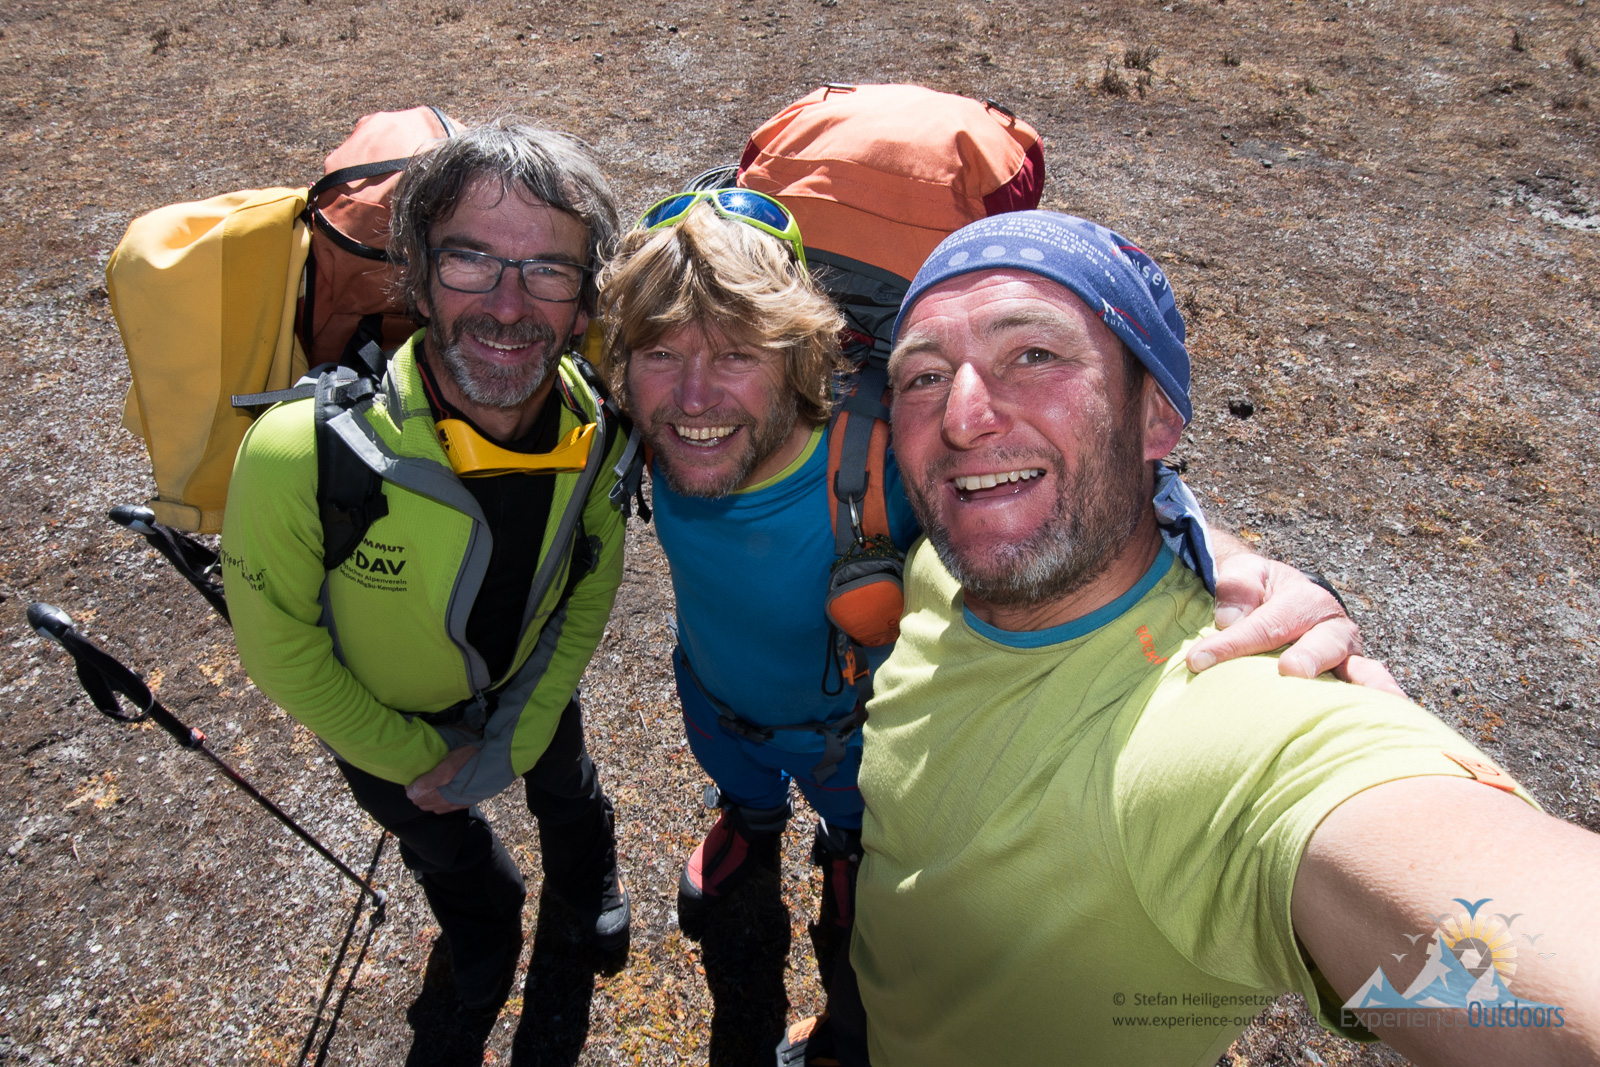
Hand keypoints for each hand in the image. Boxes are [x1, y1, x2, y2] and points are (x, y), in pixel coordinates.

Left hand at [406, 745, 478, 813]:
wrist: (498, 762)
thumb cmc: (471, 760)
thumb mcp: (448, 765)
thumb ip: (429, 781)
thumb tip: (410, 794)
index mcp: (443, 796)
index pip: (417, 798)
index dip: (411, 787)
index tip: (411, 777)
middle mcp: (450, 803)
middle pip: (425, 804)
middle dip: (419, 793)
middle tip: (419, 779)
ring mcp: (459, 803)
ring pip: (436, 806)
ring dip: (429, 798)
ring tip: (429, 784)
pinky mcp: (467, 801)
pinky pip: (447, 807)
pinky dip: (440, 801)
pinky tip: (443, 792)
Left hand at [1185, 554, 1406, 695]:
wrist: (1283, 597)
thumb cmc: (1256, 591)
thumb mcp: (1242, 575)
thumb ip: (1236, 588)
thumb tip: (1230, 619)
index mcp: (1302, 599)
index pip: (1265, 624)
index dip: (1232, 643)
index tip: (1198, 660)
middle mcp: (1332, 628)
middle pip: (1322, 644)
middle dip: (1308, 657)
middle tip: (1291, 671)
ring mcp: (1348, 658)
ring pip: (1362, 672)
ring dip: (1364, 689)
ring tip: (1369, 709)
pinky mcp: (1352, 682)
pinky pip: (1369, 694)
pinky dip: (1380, 707)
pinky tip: (1391, 724)